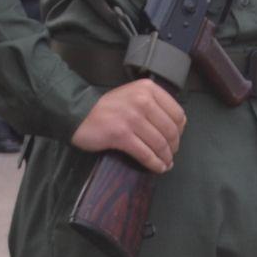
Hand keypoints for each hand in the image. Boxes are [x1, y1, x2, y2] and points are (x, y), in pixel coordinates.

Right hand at [70, 80, 185, 172]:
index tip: (174, 138)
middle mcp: (141, 100)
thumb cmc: (106, 107)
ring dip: (165, 158)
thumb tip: (176, 129)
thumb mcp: (132, 96)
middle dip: (173, 147)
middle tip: (169, 154)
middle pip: (170, 131)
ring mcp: (131, 117)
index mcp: (147, 89)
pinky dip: (154, 164)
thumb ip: (153, 105)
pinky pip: (146, 154)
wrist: (77, 112)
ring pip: (160, 144)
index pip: (178, 114)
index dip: (179, 131)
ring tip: (164, 163)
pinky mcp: (121, 134)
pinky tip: (157, 167)